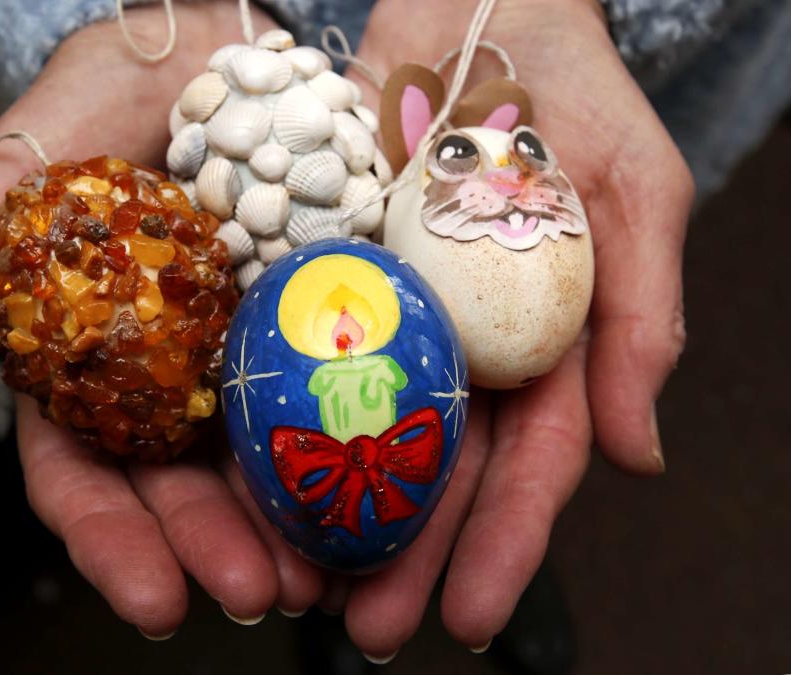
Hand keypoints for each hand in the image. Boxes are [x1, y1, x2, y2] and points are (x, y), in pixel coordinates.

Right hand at [0, 3, 328, 636]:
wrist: (210, 35)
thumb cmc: (101, 96)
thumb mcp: (7, 180)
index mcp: (87, 359)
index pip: (87, 473)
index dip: (116, 543)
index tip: (156, 602)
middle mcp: (167, 368)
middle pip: (187, 483)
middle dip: (219, 549)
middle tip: (263, 597)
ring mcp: (247, 341)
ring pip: (265, 452)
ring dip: (294, 523)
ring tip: (329, 574)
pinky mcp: (319, 305)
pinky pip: (338, 382)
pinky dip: (354, 440)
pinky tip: (381, 487)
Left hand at [310, 0, 692, 658]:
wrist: (480, 10)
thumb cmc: (575, 101)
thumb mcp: (638, 195)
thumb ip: (643, 320)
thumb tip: (638, 460)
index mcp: (541, 347)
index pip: (528, 461)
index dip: (504, 543)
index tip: (468, 617)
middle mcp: (461, 345)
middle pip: (433, 466)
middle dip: (406, 554)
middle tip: (369, 630)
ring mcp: (391, 313)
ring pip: (360, 425)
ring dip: (333, 507)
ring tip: (300, 583)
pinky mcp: (327, 269)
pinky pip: (297, 345)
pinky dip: (276, 409)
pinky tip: (248, 475)